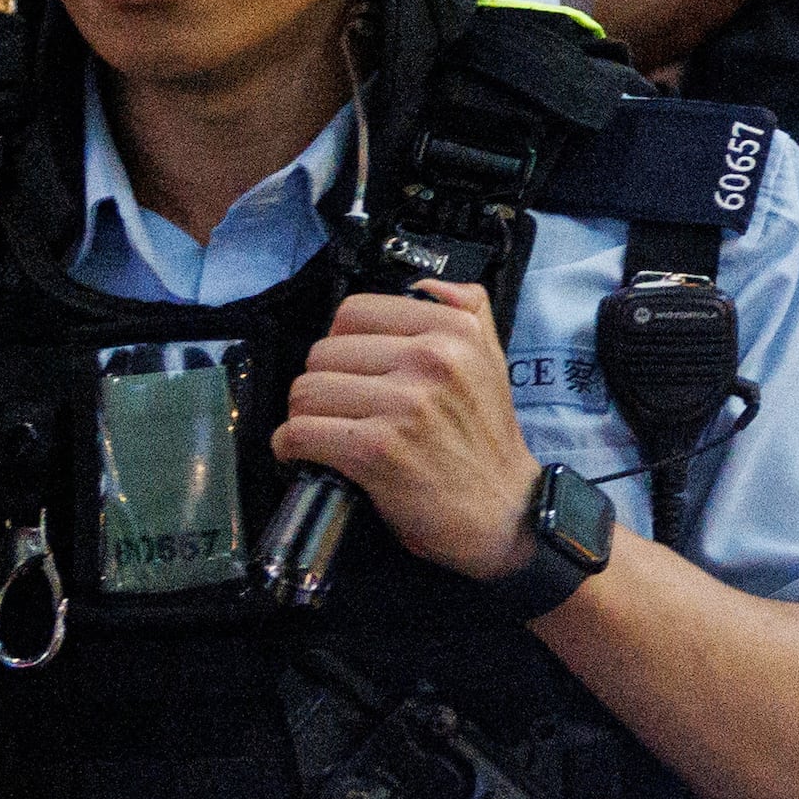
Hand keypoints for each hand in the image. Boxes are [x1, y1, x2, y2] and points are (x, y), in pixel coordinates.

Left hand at [272, 283, 547, 587]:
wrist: (506, 515)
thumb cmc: (487, 443)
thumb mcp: (492, 361)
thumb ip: (465, 310)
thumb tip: (422, 283)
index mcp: (455, 331)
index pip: (353, 312)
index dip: (342, 344)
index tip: (350, 371)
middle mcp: (431, 360)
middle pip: (323, 353)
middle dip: (322, 384)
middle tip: (340, 410)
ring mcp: (404, 404)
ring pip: (306, 391)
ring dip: (306, 417)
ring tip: (326, 433)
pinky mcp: (378, 450)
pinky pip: (300, 432)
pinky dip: (291, 447)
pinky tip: (306, 454)